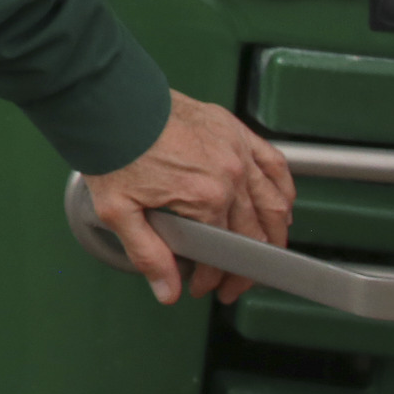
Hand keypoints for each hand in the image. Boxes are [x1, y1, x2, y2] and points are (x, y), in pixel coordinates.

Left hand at [81, 93, 293, 305]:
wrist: (110, 102)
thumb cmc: (112, 149)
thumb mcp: (119, 211)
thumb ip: (147, 254)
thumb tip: (168, 292)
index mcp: (206, 198)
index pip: (223, 252)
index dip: (212, 277)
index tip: (201, 286)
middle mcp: (230, 175)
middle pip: (253, 233)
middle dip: (242, 267)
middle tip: (229, 283)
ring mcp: (237, 150)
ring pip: (274, 204)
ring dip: (273, 236)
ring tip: (262, 255)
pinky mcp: (234, 130)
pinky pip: (274, 164)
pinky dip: (283, 190)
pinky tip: (281, 207)